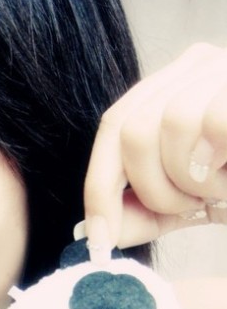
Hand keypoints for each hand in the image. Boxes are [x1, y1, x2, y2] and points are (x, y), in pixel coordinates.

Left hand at [83, 43, 226, 260]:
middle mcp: (195, 65)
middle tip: (188, 207)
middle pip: (130, 128)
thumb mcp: (187, 202)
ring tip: (220, 189)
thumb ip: (141, 213)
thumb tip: (94, 233)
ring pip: (165, 125)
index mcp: (171, 88)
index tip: (99, 242)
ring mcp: (224, 67)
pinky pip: (210, 125)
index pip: (114, 127)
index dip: (99, 188)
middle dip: (151, 189)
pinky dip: (216, 168)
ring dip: (189, 181)